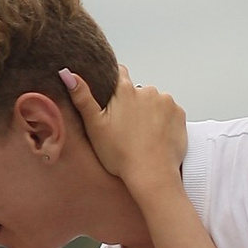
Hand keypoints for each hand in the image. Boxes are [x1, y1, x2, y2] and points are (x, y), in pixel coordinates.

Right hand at [63, 66, 184, 187]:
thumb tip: (67, 73)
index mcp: (125, 91)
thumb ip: (82, 97)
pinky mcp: (179, 115)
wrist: (152, 175)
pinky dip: (164, 122)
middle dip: (132, 103)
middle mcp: (148, 91)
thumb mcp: (94, 126)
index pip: (118, 72)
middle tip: (125, 127)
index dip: (113, 83)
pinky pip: (169, 113)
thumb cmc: (121, 155)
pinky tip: (155, 137)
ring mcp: (166, 102)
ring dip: (149, 113)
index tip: (112, 98)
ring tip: (141, 135)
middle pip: (137, 91)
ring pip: (154, 102)